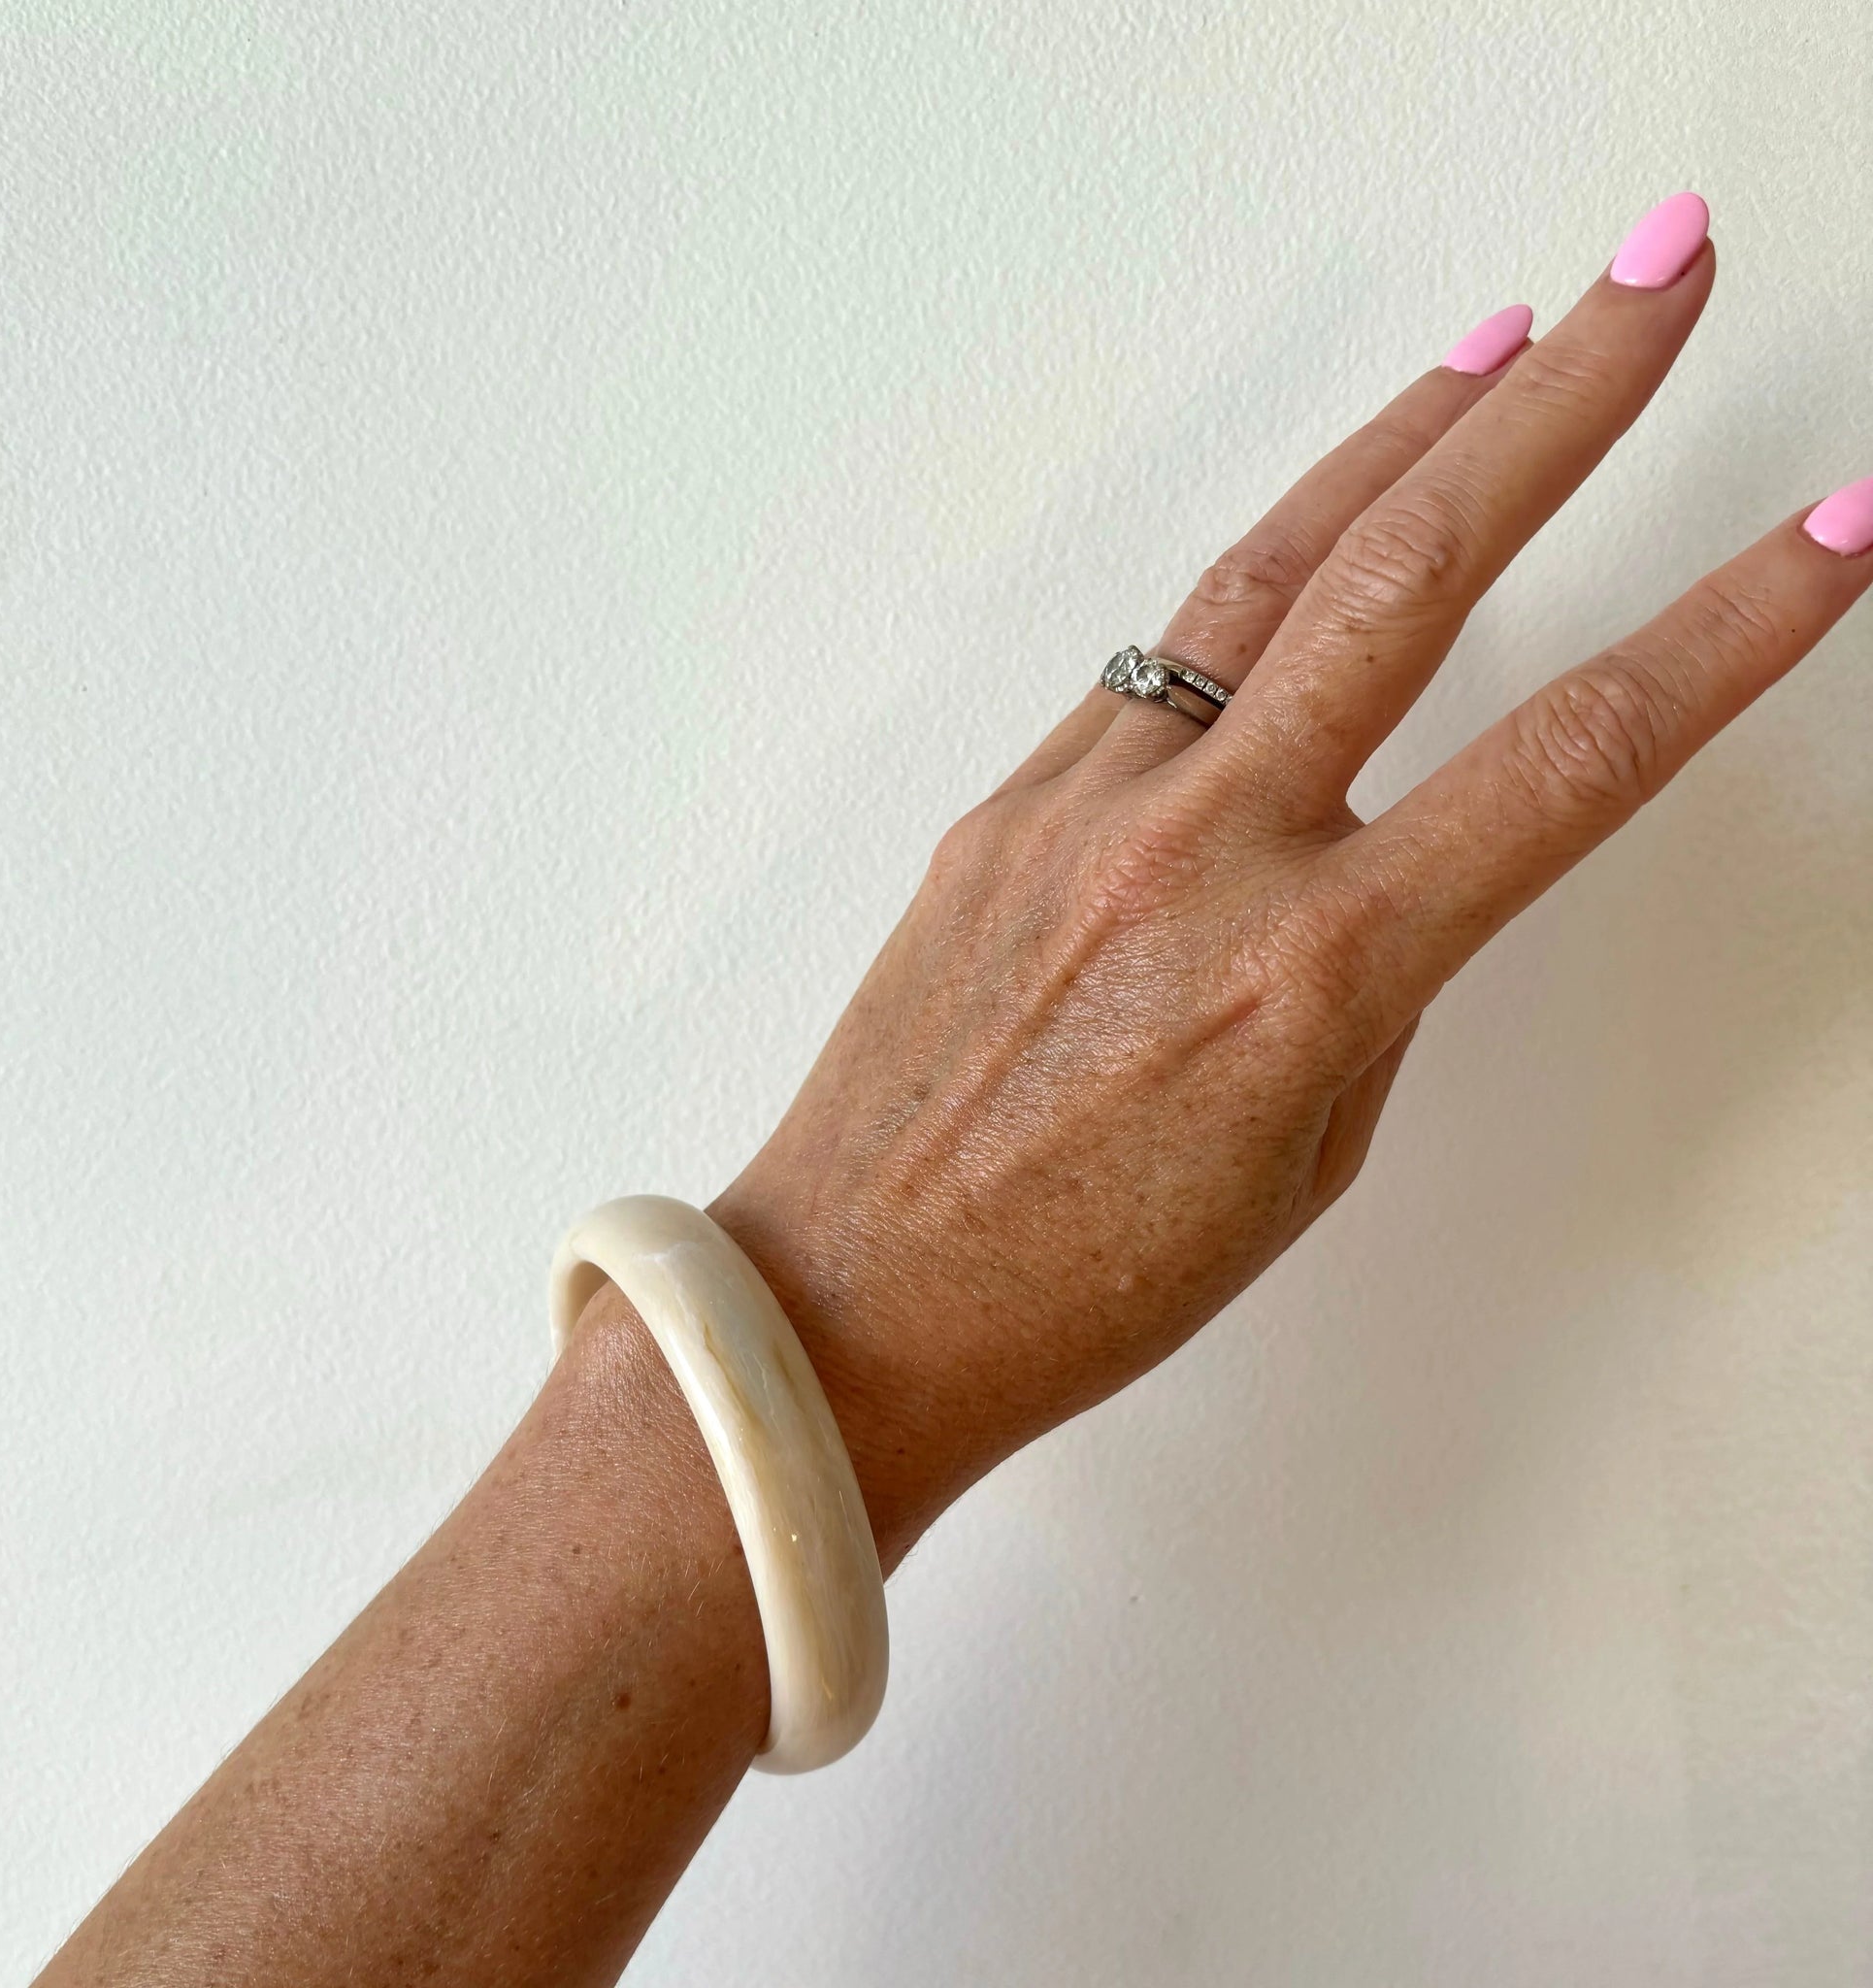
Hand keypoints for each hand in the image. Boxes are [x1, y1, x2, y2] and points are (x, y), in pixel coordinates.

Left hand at [705, 200, 1872, 1561]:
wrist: (862, 1296)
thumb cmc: (1088, 1274)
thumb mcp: (1302, 1155)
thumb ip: (1367, 981)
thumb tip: (1389, 856)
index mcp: (1313, 970)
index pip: (1570, 761)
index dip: (1726, 634)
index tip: (1837, 533)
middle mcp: (1202, 853)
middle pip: (1412, 574)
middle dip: (1559, 405)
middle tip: (1655, 282)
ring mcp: (1088, 805)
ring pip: (1267, 576)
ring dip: (1397, 442)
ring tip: (1495, 345)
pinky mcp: (1006, 802)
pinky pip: (1156, 669)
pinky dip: (1254, 591)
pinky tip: (1315, 544)